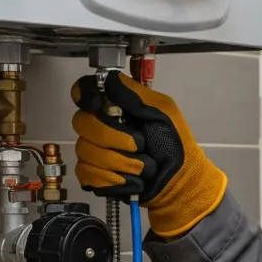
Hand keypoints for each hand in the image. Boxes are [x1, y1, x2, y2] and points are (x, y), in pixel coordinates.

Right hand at [70, 71, 227, 236]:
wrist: (178, 182)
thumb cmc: (174, 144)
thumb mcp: (162, 111)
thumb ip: (135, 95)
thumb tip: (107, 79)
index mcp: (115, 105)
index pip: (84, 90)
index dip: (84, 95)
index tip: (96, 105)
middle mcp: (99, 125)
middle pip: (82, 122)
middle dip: (113, 137)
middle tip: (140, 145)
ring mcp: (93, 151)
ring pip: (85, 151)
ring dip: (121, 162)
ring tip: (143, 168)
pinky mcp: (94, 176)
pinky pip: (87, 174)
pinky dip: (114, 180)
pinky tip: (132, 181)